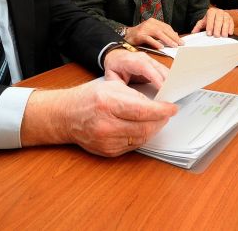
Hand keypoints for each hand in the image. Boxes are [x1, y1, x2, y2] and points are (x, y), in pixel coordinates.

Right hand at [21, 80, 176, 155]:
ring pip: (141, 138)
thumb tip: (156, 102)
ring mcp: (106, 140)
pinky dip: (141, 136)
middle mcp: (106, 124)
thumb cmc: (88, 97)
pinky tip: (142, 127)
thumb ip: (133, 94)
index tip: (172, 108)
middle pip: (145, 127)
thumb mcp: (110, 85)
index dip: (162, 110)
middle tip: (166, 113)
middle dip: (160, 120)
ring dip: (153, 129)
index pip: (143, 110)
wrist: (65, 115)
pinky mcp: (108, 151)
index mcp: (108, 103)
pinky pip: (133, 145)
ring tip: (156, 120)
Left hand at [103, 48, 169, 88]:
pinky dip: (168, 78)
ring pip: (163, 68)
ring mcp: (149, 59)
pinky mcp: (154, 63)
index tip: (162, 88)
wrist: (115, 57)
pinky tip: (171, 87)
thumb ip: (119, 87)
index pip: (145, 67)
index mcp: (130, 60)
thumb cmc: (114, 67)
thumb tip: (128, 98)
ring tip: (173, 92)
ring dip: (169, 80)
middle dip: (166, 80)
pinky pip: (163, 70)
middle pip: (157, 68)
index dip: (155, 77)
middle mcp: (142, 57)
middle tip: (171, 94)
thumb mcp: (112, 78)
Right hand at [124, 18, 182, 48]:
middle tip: (180, 44)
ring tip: (173, 45)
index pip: (166, 27)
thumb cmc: (140, 35)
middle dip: (173, 37)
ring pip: (158, 33)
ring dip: (167, 40)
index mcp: (153, 22)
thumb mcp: (152, 32)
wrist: (126, 36)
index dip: (174, 34)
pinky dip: (155, 43)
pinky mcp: (139, 35)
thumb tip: (175, 35)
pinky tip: (160, 47)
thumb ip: (162, 33)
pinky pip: (149, 39)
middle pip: (164, 29)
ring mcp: (144, 28)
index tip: (180, 40)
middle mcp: (149, 23)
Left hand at [191, 7, 234, 36]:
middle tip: (216, 36)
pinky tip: (229, 33)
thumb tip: (193, 33)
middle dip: (217, 28)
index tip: (209, 33)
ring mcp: (225, 14)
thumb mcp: (202, 22)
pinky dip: (231, 28)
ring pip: (226, 21)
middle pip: (219, 19)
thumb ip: (197, 27)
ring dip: (225, 29)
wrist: (215, 16)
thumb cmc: (209, 20)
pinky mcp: (230, 18)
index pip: (210, 18)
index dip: (210, 26)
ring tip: (223, 36)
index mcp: (211, 12)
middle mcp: (219, 12)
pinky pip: (231, 23)